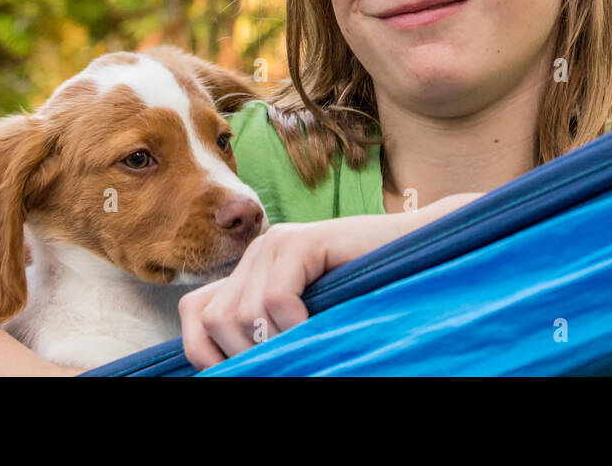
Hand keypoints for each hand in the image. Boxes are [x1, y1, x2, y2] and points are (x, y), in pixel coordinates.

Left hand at [178, 213, 410, 370]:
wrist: (416, 253)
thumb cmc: (366, 293)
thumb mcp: (307, 317)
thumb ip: (270, 329)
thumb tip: (235, 368)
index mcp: (253, 271)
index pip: (196, 310)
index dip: (203, 350)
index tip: (237, 372)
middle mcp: (258, 252)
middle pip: (213, 318)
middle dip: (242, 353)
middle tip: (284, 360)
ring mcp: (278, 242)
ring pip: (240, 313)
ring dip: (273, 343)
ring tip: (307, 342)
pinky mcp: (303, 241)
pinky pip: (276, 299)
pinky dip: (295, 325)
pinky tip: (319, 324)